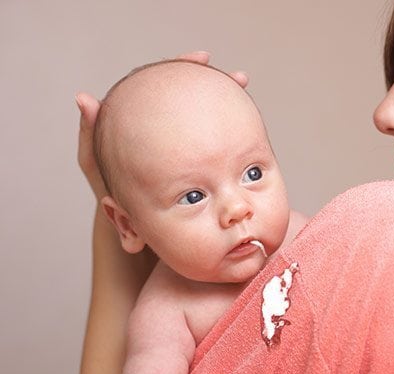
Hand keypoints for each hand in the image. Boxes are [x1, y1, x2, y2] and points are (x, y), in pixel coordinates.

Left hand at [75, 51, 248, 201]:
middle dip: (215, 83)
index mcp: (146, 123)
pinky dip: (228, 137)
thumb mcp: (98, 167)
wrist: (139, 231)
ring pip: (207, 121)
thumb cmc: (114, 199)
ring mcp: (184, 149)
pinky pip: (214, 147)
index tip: (203, 58)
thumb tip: (85, 99)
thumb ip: (91, 136)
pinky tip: (245, 131)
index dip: (184, 67)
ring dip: (226, 105)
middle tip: (239, 78)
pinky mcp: (196, 167)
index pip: (166, 87)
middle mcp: (168, 132)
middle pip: (193, 99)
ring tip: (242, 89)